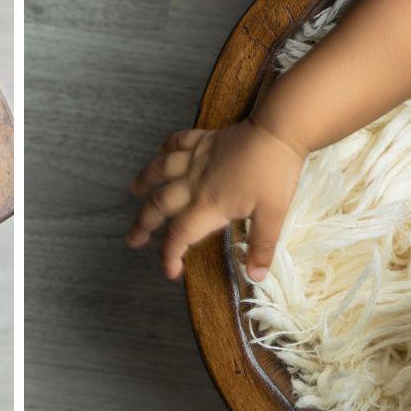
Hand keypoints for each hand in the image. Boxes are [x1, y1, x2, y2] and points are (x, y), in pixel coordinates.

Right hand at [125, 119, 308, 283]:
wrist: (278, 132)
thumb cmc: (275, 174)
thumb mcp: (273, 216)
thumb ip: (261, 247)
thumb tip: (254, 278)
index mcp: (209, 205)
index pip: (180, 235)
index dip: (170, 255)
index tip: (170, 271)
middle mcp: (195, 183)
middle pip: (161, 205)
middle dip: (143, 224)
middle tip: (133, 239)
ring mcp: (198, 159)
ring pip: (161, 170)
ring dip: (145, 181)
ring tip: (134, 191)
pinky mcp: (205, 140)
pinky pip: (178, 142)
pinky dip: (166, 147)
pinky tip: (160, 152)